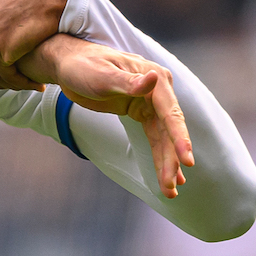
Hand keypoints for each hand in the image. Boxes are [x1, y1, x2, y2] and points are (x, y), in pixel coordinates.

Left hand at [22, 36, 194, 198]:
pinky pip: (154, 137)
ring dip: (167, 164)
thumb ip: (127, 82)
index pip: (171, 114)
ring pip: (163, 138)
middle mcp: (159, 92)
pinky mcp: (141, 112)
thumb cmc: (83, 66)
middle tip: (173, 188)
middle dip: (172, 160)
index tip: (186, 161)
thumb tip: (154, 80)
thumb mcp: (101, 75)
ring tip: (171, 192)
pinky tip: (166, 175)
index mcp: (156, 79)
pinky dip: (159, 156)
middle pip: (170, 131)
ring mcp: (151, 103)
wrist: (69, 64)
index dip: (179, 139)